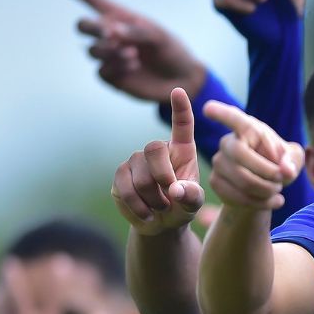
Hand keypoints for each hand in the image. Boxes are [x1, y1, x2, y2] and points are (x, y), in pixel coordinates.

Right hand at [49, 0, 206, 102]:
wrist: (180, 80)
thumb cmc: (171, 51)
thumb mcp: (160, 36)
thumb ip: (137, 31)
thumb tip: (112, 31)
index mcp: (120, 17)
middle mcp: (110, 35)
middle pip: (83, 25)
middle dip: (92, 28)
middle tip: (111, 35)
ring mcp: (108, 56)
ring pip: (92, 50)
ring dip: (110, 51)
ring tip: (133, 54)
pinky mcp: (110, 76)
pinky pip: (101, 70)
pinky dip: (116, 67)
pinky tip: (133, 67)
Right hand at [113, 88, 205, 235]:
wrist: (160, 223)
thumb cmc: (182, 206)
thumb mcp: (193, 203)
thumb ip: (191, 196)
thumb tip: (176, 191)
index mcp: (182, 150)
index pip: (182, 125)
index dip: (180, 108)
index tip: (178, 90)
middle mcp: (157, 149)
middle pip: (153, 149)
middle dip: (163, 177)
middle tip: (170, 198)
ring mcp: (136, 160)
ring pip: (140, 175)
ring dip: (153, 199)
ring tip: (161, 208)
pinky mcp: (120, 174)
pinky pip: (125, 189)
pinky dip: (138, 206)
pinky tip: (147, 213)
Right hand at [202, 103, 303, 210]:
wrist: (265, 186)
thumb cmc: (280, 164)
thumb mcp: (293, 159)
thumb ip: (293, 160)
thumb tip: (285, 169)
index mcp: (248, 128)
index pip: (234, 118)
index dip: (221, 113)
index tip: (208, 108)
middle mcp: (228, 142)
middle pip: (241, 156)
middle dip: (268, 172)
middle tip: (282, 179)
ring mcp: (219, 162)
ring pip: (243, 181)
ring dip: (267, 190)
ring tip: (277, 190)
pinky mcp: (216, 182)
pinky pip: (238, 197)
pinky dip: (261, 203)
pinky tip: (273, 201)